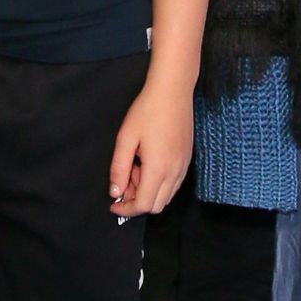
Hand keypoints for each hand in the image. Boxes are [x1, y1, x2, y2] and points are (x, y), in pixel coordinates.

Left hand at [109, 81, 193, 216]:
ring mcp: (184, 166)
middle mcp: (175, 172)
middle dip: (136, 200)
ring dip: (148, 191)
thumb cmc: (147, 110)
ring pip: (166, 196)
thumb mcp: (126, 138)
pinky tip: (148, 163)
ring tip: (136, 166)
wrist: (172, 91)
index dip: (126, 209)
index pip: (143, 205)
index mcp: (158, 168)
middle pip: (156, 206)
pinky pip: (174, 184)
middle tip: (124, 179)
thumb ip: (119, 169)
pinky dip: (159, 183)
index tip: (114, 204)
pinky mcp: (187, 160)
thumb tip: (115, 192)